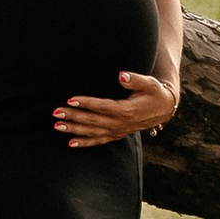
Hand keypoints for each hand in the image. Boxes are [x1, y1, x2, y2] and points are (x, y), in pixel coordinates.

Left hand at [54, 70, 178, 146]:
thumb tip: (121, 75)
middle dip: (73, 116)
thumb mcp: (149, 83)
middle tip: (56, 112)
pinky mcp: (116, 134)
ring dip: (74, 129)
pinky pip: (98, 141)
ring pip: (92, 132)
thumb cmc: (154, 93)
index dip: (86, 103)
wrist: (164, 109)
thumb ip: (135, 79)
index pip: (102, 107)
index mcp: (126, 110)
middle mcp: (120, 124)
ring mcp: (117, 131)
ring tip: (57, 125)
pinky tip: (70, 143)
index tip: (70, 99)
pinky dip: (84, 142)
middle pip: (93, 120)